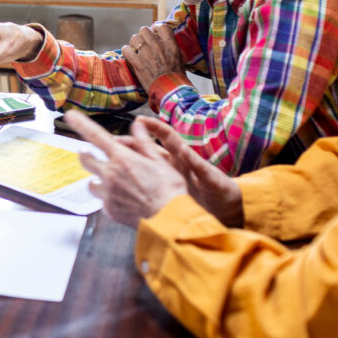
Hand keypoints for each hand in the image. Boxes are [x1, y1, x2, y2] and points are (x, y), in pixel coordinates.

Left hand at [66, 110, 188, 227]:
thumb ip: (144, 142)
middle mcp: (110, 174)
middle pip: (86, 159)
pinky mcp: (109, 210)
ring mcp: (107, 193)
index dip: (81, 123)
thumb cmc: (169, 189)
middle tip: (88, 153)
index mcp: (122, 158)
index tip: (69, 115)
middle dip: (85, 154)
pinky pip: (102, 200)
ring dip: (97, 180)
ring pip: (91, 183)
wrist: (169, 219)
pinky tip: (122, 200)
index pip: (96, 135)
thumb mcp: (160, 160)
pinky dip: (108, 198)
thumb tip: (137, 124)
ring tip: (109, 182)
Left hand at [122, 22, 182, 88]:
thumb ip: (171, 47)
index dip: (156, 27)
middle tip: (144, 42)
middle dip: (143, 35)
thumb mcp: (179, 58)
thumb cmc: (176, 77)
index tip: (155, 31)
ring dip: (134, 43)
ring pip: (134, 38)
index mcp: (170, 44)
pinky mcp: (136, 63)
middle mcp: (157, 45)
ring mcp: (145, 53)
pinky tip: (130, 56)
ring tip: (136, 49)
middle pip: (145, 30)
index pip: (162, 26)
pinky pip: (126, 49)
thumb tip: (165, 41)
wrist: (170, 90)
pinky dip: (127, 51)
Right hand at [124, 115, 243, 226]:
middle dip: (132, 144)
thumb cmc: (223, 196)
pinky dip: (134, 184)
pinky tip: (119, 185)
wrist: (227, 217)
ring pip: (144, 167)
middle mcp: (175, 167)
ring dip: (129, 162)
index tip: (140, 120)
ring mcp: (168, 180)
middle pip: (149, 150)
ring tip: (110, 160)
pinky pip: (146, 187)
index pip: (168, 137)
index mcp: (186, 159)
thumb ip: (200, 167)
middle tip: (113, 142)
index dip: (155, 127)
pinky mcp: (165, 194)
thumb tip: (185, 150)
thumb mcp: (214, 181)